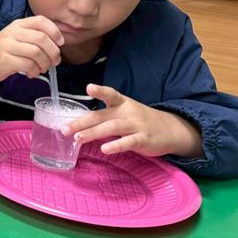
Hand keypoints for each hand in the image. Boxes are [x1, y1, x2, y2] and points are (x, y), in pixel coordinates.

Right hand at [0, 16, 64, 89]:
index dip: (55, 32)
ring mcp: (7, 45)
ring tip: (42, 68)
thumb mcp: (17, 38)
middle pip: (42, 38)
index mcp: (18, 24)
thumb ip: (34, 37)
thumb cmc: (3, 51)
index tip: (60, 43)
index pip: (41, 21)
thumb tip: (58, 44)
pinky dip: (34, 71)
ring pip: (36, 52)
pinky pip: (27, 64)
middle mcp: (12, 32)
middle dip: (53, 52)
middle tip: (54, 61)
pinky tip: (32, 73)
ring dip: (44, 63)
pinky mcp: (4, 60)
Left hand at [64, 84, 203, 158]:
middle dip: (82, 122)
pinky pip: (128, 142)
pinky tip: (104, 149)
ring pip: (112, 128)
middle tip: (65, 129)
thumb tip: (77, 125)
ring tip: (78, 139)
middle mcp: (127, 112)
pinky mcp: (144, 139)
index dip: (100, 91)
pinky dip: (116, 145)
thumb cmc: (140, 121)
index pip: (110, 95)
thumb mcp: (124, 113)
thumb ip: (104, 117)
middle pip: (102, 116)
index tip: (88, 87)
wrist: (171, 130)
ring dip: (93, 133)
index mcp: (122, 103)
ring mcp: (136, 125)